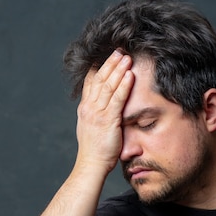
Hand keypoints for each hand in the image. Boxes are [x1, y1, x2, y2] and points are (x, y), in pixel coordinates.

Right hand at [75, 50, 133, 173]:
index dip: (99, 67)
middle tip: (119, 50)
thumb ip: (98, 115)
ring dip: (117, 69)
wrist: (91, 166)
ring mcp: (97, 113)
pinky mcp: (107, 120)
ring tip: (126, 57)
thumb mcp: (93, 128)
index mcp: (85, 108)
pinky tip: (130, 75)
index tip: (107, 55)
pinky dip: (123, 86)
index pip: (91, 82)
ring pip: (107, 86)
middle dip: (109, 63)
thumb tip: (105, 109)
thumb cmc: (95, 151)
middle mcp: (89, 108)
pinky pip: (116, 99)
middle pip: (99, 79)